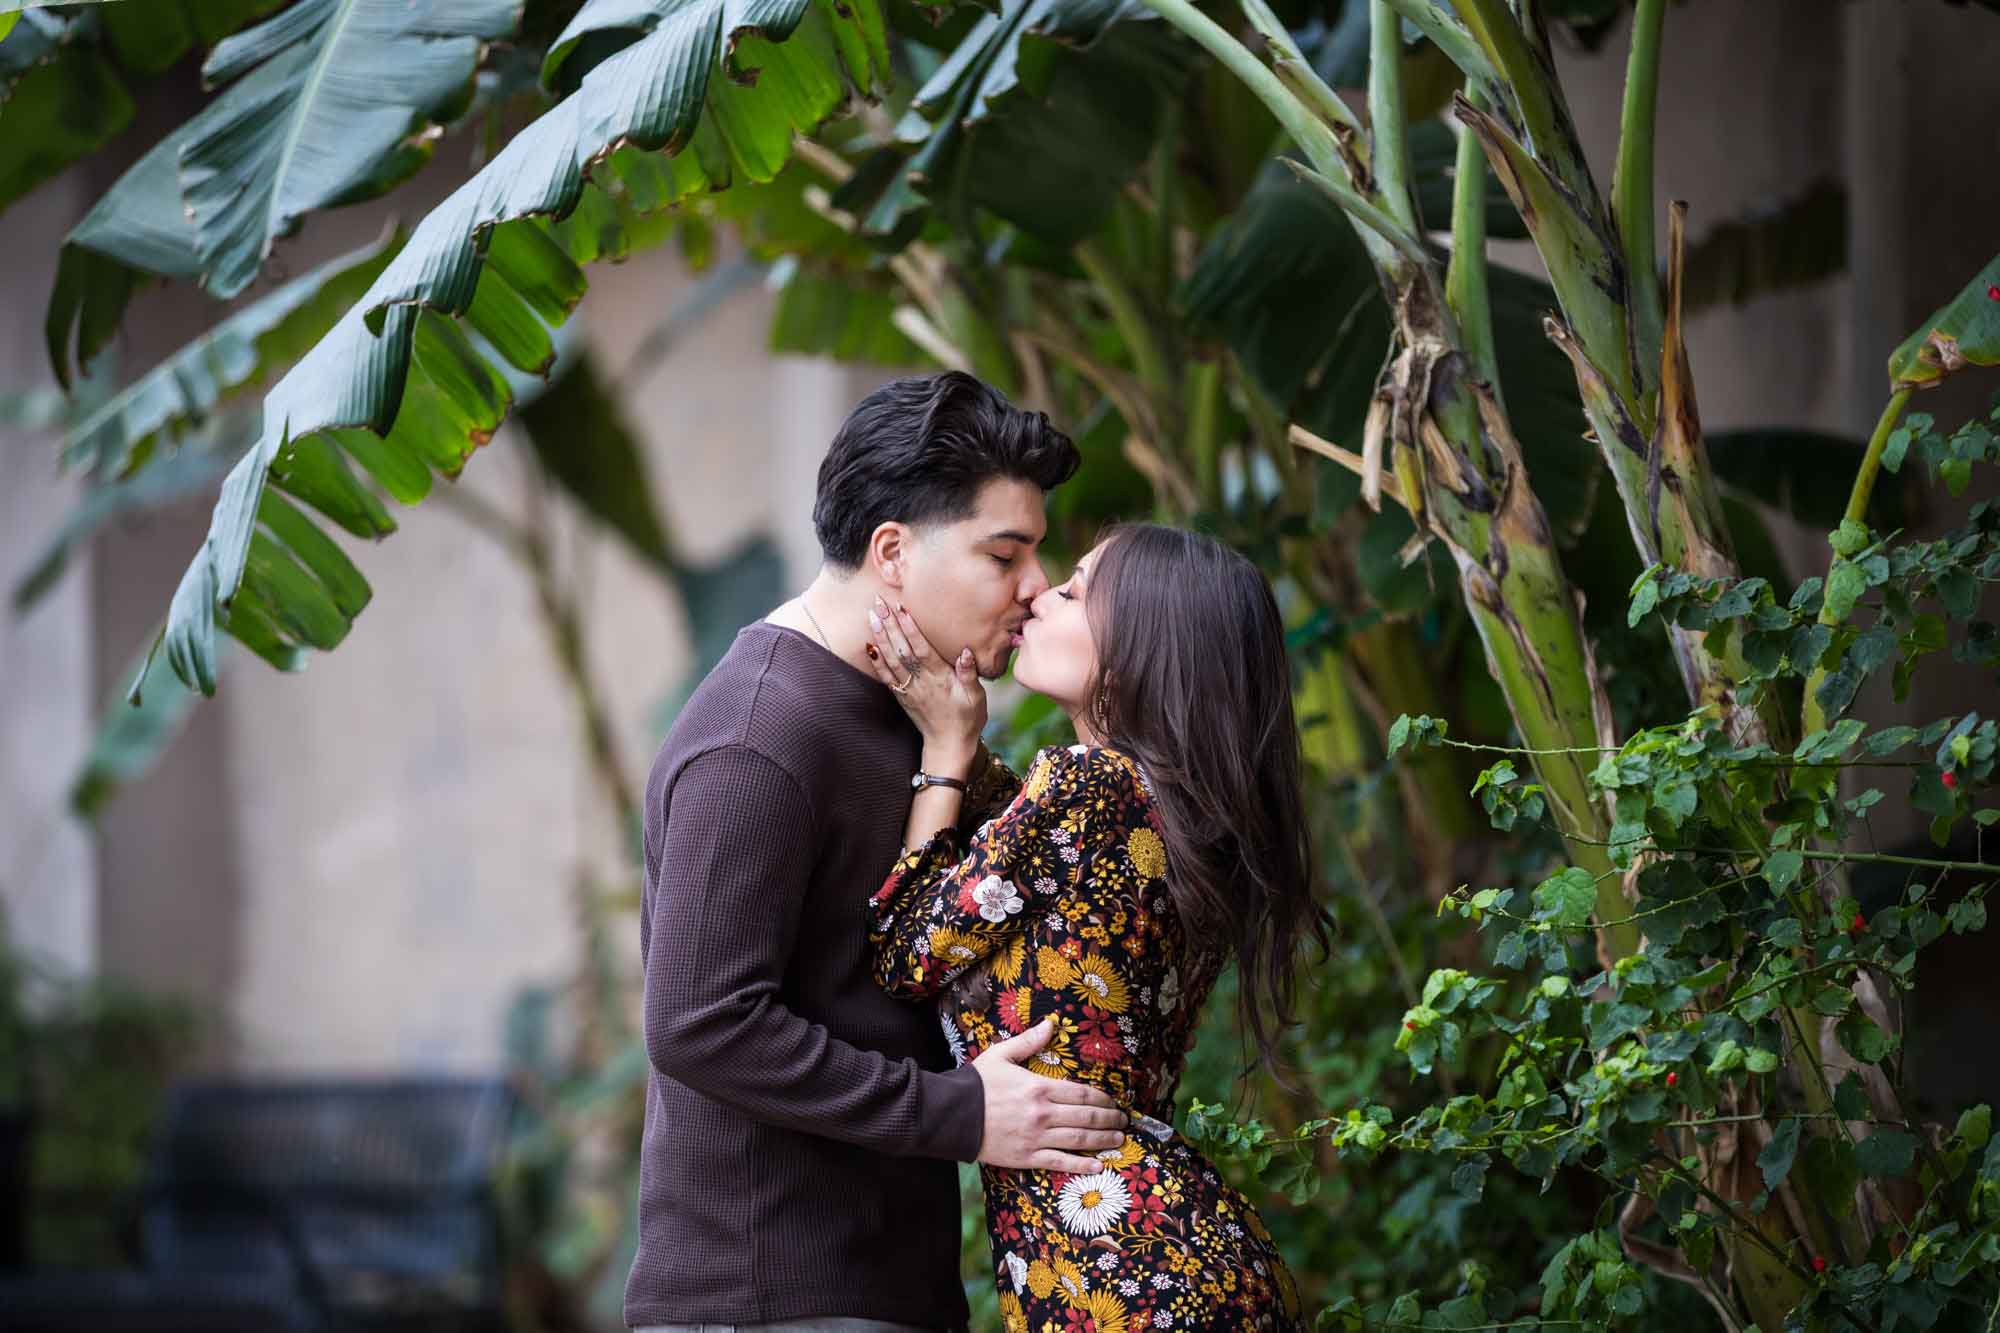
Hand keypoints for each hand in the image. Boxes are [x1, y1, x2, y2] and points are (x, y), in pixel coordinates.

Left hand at [864, 597, 985, 759]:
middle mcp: (921, 682)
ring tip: (871, 616)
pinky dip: (877, 660)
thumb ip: (969, 674)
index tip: (901, 608)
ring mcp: (909, 689)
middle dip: (890, 624)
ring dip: (880, 637)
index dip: (910, 628)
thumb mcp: (976, 696)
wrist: (949, 746)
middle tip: (879, 602)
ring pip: (891, 659)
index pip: (922, 648)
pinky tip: (870, 646)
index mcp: (940, 678)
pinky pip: (886, 676)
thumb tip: (965, 652)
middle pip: (902, 649)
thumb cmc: (967, 719)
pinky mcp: (902, 697)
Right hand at [969, 1020, 1128, 1173]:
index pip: (1082, 1093)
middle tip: (1123, 1120)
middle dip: (1110, 1118)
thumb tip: (1050, 1024)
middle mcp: (1043, 1114)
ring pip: (1079, 1140)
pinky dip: (1082, 1165)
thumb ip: (1028, 1042)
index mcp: (1039, 1088)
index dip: (1103, 1098)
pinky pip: (1060, 1163)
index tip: (1114, 1101)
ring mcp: (1036, 1138)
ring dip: (1103, 1139)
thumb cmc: (976, 1084)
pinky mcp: (1027, 1157)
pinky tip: (1098, 1165)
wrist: (951, 1116)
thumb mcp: (1001, 1055)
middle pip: (1087, 1117)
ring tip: (1118, 1139)